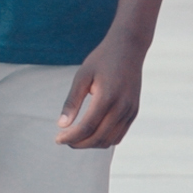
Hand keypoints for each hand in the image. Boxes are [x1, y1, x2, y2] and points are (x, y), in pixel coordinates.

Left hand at [56, 32, 146, 148]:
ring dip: (92, 143)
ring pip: (110, 140)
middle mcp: (122, 108)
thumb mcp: (82, 76)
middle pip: (99, 138)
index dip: (71, 137)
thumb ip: (72, 101)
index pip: (87, 127)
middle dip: (80, 143)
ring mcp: (130, 111)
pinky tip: (91, 132)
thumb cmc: (102, 60)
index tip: (57, 139)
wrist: (128, 48)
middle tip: (64, 140)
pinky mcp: (134, 112)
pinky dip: (105, 139)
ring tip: (76, 137)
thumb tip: (61, 125)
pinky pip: (119, 134)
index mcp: (107, 98)